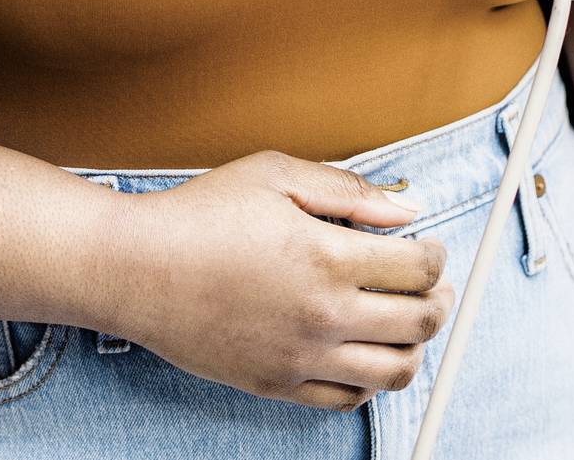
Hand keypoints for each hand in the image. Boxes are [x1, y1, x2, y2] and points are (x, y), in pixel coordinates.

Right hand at [98, 151, 455, 411]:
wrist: (135, 268)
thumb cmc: (198, 215)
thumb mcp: (274, 174)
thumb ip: (348, 191)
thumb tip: (406, 211)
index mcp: (327, 257)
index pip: (418, 268)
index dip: (436, 255)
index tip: (428, 248)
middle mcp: (323, 314)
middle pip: (419, 322)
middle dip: (438, 301)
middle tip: (434, 288)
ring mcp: (302, 356)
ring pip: (395, 372)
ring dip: (416, 348)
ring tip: (410, 325)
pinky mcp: (278, 384)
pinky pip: (348, 399)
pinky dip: (371, 380)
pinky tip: (365, 352)